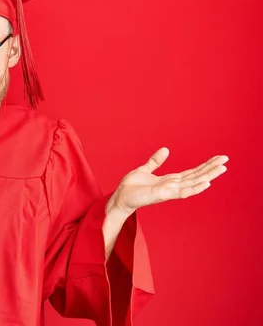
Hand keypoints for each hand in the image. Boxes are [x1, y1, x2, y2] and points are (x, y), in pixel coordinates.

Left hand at [110, 147, 228, 214]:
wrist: (120, 197)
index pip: (192, 172)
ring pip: (193, 183)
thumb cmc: (131, 187)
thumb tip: (166, 150)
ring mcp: (169, 191)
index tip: (218, 158)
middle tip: (226, 160)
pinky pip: (182, 192)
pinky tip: (206, 183)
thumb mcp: (145, 169)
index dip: (205, 165)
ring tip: (222, 169)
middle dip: (211, 168)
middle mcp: (172, 186)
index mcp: (169, 180)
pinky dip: (194, 188)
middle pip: (196, 176)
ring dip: (208, 176)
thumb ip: (155, 161)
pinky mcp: (163, 195)